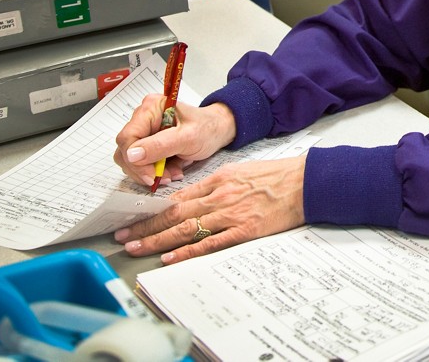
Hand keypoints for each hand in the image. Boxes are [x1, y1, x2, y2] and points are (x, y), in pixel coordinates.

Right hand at [113, 96, 235, 187]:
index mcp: (151, 108)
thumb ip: (160, 145)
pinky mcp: (147, 143)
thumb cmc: (207, 128)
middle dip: (145, 169)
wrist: (217, 130)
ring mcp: (144, 131)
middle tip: (165, 177)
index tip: (152, 175)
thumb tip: (131, 155)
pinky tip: (172, 170)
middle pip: (126, 151)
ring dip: (150, 172)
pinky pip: (141, 163)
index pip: (127, 138)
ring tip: (172, 173)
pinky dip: (155, 171)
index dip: (135, 161)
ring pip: (131, 160)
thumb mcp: (188, 138)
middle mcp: (143, 118)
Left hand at [114, 156, 306, 263]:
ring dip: (158, 239)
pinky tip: (171, 257)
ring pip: (186, 228)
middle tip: (123, 236)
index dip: (151, 210)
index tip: (132, 218)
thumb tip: (189, 199)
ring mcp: (231, 214)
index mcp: (218, 180)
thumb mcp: (241, 172)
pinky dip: (188, 251)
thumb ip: (215, 185)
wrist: (305, 183)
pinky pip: (211, 243)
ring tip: (137, 248)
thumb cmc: (275, 177)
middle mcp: (219, 196)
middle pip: (174, 213)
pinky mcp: (245, 230)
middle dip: (146, 226)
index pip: (177, 197)